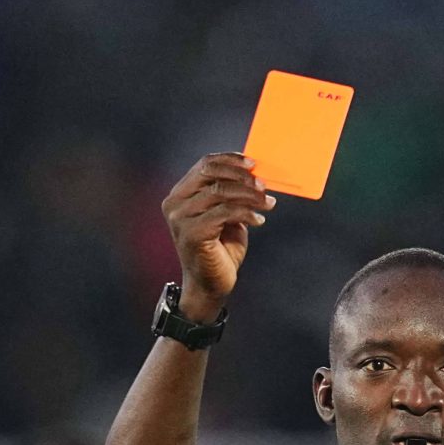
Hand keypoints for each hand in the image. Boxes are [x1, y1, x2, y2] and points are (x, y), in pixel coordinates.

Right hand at [162, 153, 274, 318]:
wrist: (211, 284)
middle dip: (241, 176)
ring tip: (268, 203)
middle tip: (264, 185)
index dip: (230, 160)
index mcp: (180, 194)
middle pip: (211, 173)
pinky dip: (246, 214)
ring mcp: (180, 218)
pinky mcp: (192, 233)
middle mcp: (175, 203)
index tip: (253, 163)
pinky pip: (225, 213)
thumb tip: (255, 173)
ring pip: (220, 192)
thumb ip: (231, 194)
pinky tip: (259, 220)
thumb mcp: (226, 215)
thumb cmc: (220, 249)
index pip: (205, 164)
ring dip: (249, 195)